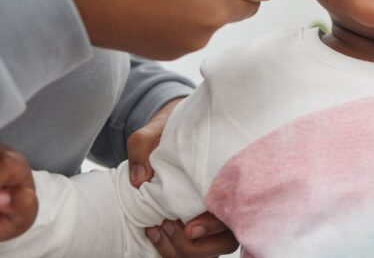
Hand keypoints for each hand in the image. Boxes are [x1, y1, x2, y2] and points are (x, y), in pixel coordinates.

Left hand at [128, 99, 238, 256]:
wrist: (174, 129)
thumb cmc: (172, 130)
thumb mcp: (156, 129)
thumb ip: (143, 145)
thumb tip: (139, 180)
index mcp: (228, 178)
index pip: (234, 215)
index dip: (214, 226)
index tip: (190, 227)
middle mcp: (228, 203)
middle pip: (225, 243)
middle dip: (194, 245)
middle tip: (166, 225)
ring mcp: (215, 218)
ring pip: (211, 253)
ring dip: (182, 250)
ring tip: (156, 228)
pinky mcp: (199, 227)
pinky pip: (194, 252)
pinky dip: (172, 250)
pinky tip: (153, 231)